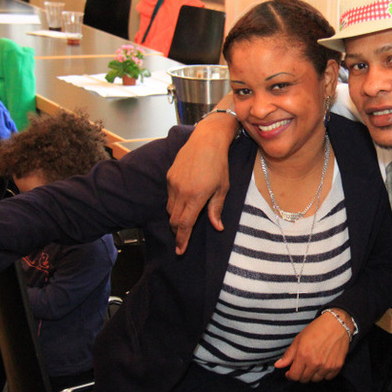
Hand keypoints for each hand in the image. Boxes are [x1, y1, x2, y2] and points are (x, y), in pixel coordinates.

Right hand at [166, 104, 236, 253]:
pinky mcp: (169, 176)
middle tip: (182, 239)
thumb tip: (217, 227)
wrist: (206, 141)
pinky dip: (174, 204)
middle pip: (174, 220)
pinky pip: (169, 196)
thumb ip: (216, 209)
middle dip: (178, 232)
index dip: (182, 239)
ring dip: (176, 218)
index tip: (180, 250)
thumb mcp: (222, 188)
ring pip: (170, 209)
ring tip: (185, 220)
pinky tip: (184, 201)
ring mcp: (173, 183)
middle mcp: (181, 191)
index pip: (185, 224)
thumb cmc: (219, 164)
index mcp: (196, 196)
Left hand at [275, 311, 350, 381]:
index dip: (290, 375)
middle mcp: (315, 362)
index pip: (294, 376)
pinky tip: (323, 364)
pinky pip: (328, 378)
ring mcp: (327, 365)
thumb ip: (288, 354)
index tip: (291, 372)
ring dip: (313, 374)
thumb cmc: (317, 329)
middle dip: (301, 374)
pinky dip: (324, 374)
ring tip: (313, 364)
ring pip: (316, 380)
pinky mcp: (337, 366)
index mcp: (303, 355)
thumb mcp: (299, 339)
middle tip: (303, 366)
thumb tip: (278, 365)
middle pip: (304, 379)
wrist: (337, 323)